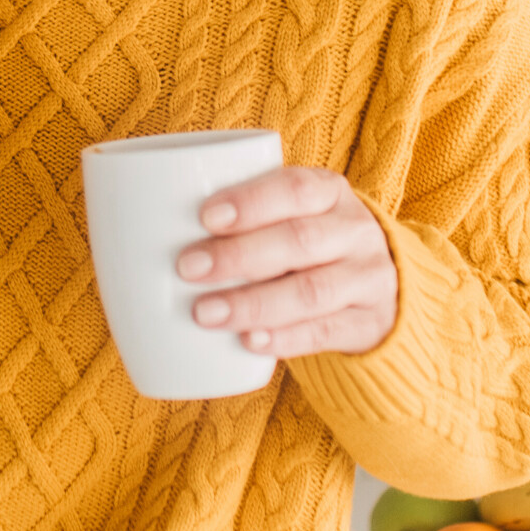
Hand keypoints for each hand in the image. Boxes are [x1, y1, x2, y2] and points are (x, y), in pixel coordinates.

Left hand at [175, 166, 398, 357]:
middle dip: (239, 255)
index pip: (297, 188)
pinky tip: (249, 342)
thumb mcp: (294, 216)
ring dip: (253, 303)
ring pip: (312, 291)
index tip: (205, 216)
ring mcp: (368, 279)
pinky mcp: (369, 323)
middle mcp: (356, 232)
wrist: (383, 288)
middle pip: (300, 240)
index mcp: (331, 192)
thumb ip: (246, 216)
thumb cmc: (310, 244)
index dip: (252, 201)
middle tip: (186, 268)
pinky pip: (327, 332)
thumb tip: (146, 227)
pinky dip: (285, 338)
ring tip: (205, 313)